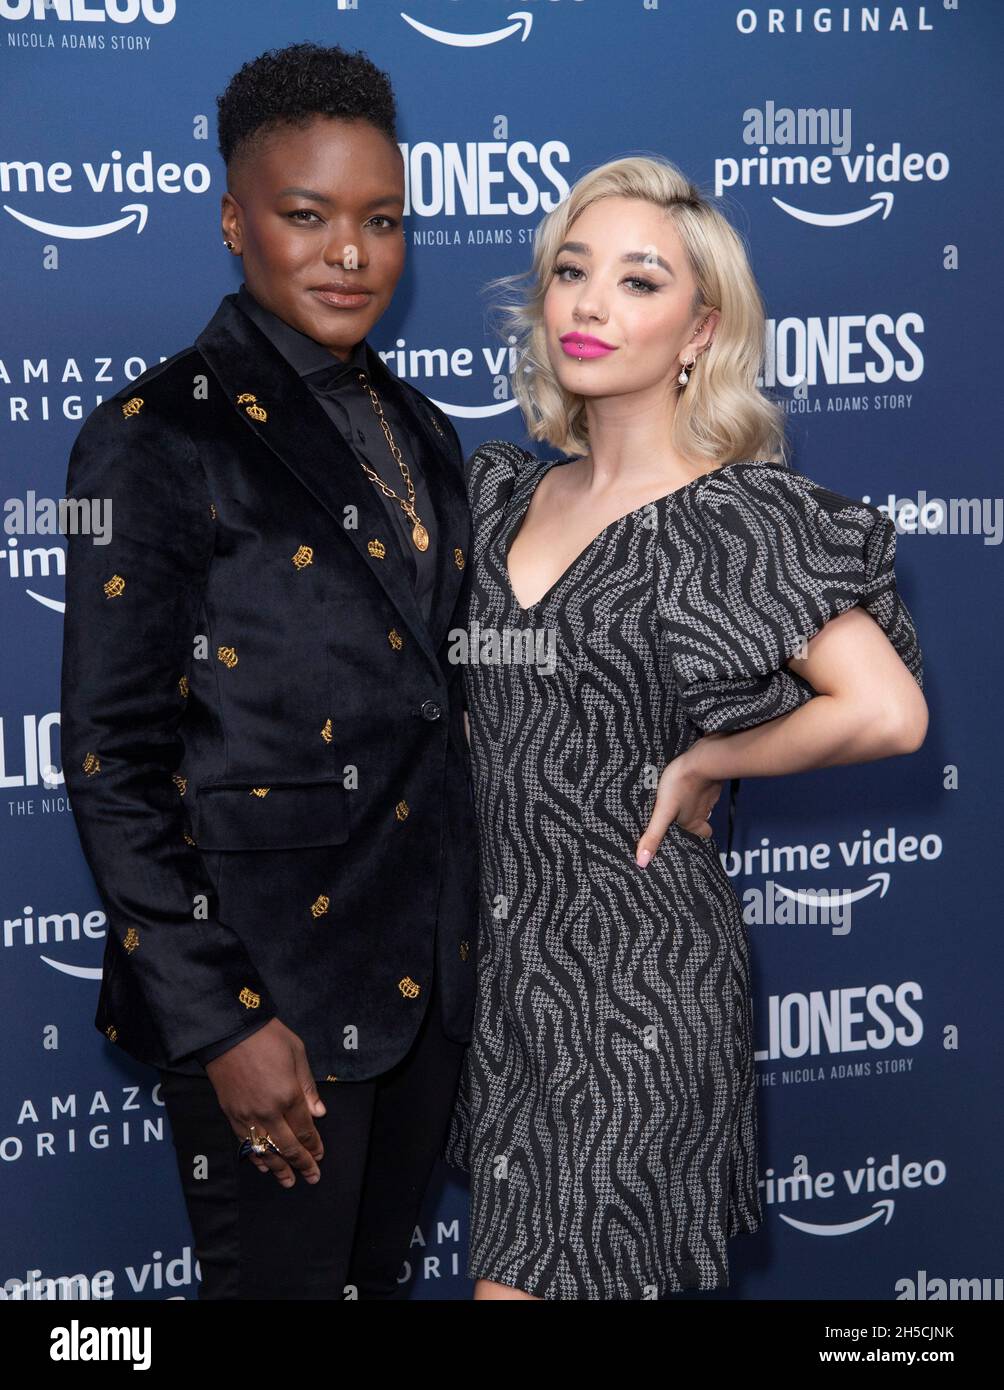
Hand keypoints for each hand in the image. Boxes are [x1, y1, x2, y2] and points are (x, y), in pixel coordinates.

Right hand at [204, 1018, 326, 1186]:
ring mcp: (247, 1115)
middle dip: (302, 1163)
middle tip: (312, 1177)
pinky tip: (264, 1166)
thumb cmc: (268, 1037)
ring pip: (266, 1150)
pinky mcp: (231, 1114)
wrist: (229, 1031)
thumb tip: (319, 1114)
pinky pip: (245, 1143)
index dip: (314, 1145)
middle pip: (288, 1146)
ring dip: (279, 1169)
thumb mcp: (298, 1054)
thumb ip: (308, 1087)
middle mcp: (268, 1111)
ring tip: (289, 1182)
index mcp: (288, 1095)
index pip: (305, 1129)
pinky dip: (256, 1157)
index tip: (320, 1155)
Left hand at [635, 744, 722, 866]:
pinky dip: (694, 787)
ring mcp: (708, 794)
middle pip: (701, 822)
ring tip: (676, 802)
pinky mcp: (707, 778)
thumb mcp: (663, 812)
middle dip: (692, 822)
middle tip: (679, 821)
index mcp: (694, 823)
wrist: (703, 758)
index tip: (686, 842)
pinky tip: (684, 783)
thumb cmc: (681, 785)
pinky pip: (701, 787)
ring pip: (701, 804)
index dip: (695, 840)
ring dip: (691, 804)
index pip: (701, 837)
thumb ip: (653, 835)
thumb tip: (642, 862)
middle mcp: (703, 811)